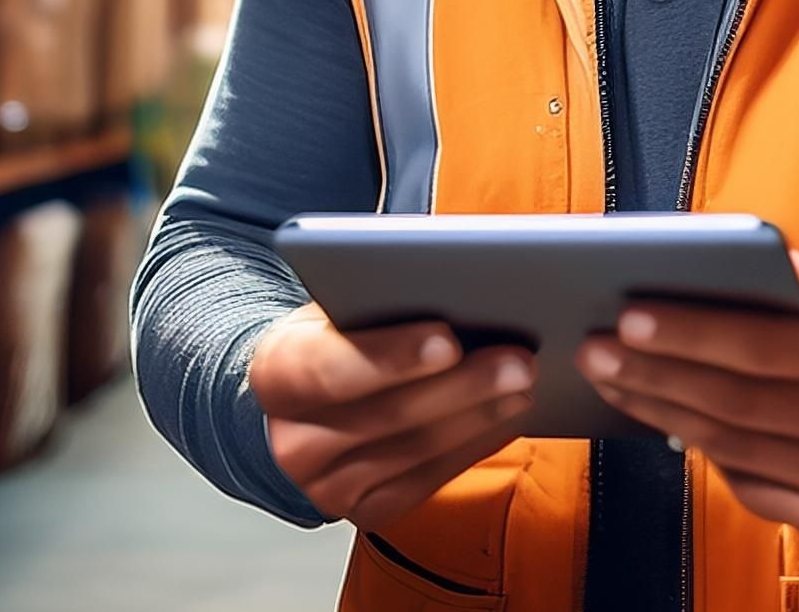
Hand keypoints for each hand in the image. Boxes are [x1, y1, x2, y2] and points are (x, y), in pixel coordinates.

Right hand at [250, 302, 536, 528]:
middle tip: (519, 359)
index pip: (330, 368)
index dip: (392, 356)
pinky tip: (505, 417)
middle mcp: (294, 440)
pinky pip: (430, 480)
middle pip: (388, 415)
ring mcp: (329, 486)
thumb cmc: (331, 339)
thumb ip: (371, 299)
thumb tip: (447, 286)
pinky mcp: (366, 511)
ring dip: (479, 416)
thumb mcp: (332, 306)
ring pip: (417, 451)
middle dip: (462, 385)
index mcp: (275, 373)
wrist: (299, 403)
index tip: (449, 338)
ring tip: (523, 383)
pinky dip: (474, 445)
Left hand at [576, 253, 798, 533]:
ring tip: (610, 379)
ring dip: (659, 411)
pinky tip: (661, 418)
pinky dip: (699, 453)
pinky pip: (747, 485)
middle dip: (654, 374)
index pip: (764, 344)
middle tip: (593, 348)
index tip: (627, 314)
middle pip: (735, 401)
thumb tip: (739, 249)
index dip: (692, 332)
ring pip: (730, 447)